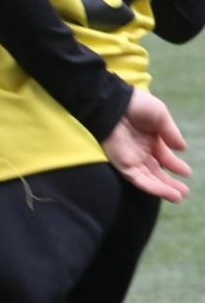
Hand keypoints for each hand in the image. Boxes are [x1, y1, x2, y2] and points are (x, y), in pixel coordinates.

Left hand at [103, 87, 190, 202]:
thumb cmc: (137, 106)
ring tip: (178, 197)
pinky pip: (137, 179)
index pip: (164, 158)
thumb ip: (171, 134)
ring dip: (163, 189)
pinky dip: (150, 186)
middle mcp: (141, 153)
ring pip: (149, 179)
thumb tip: (183, 148)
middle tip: (184, 193)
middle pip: (157, 172)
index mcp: (151, 141)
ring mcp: (131, 160)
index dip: (176, 166)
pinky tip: (163, 191)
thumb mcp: (161, 117)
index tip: (187, 174)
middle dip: (170, 183)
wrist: (116, 105)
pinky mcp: (122, 165)